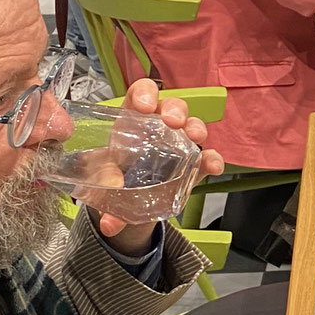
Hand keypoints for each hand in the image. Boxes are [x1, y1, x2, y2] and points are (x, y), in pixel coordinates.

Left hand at [95, 80, 222, 252]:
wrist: (127, 206)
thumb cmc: (112, 180)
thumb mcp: (102, 184)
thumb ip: (103, 197)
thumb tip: (109, 220)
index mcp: (131, 123)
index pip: (139, 95)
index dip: (144, 94)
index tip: (144, 106)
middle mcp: (158, 129)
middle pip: (171, 106)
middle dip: (175, 109)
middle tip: (173, 122)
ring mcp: (179, 146)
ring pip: (192, 127)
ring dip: (196, 128)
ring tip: (195, 138)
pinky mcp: (192, 168)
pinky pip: (207, 159)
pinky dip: (212, 160)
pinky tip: (213, 166)